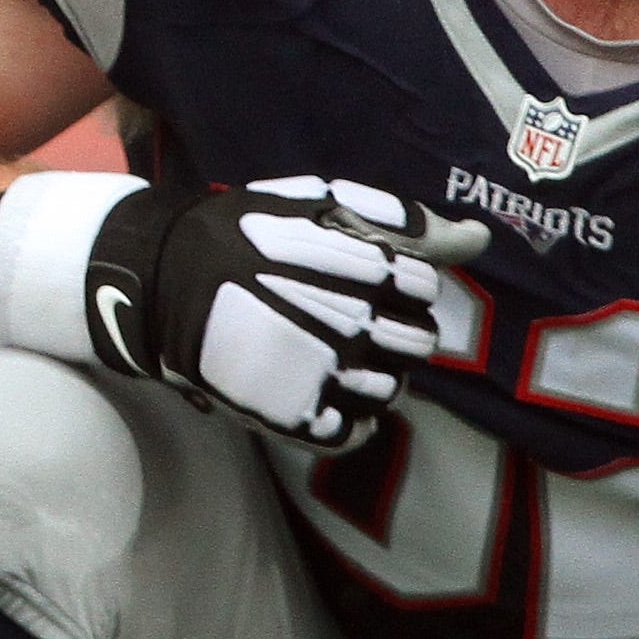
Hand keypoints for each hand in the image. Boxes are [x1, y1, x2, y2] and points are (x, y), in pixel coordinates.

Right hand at [0, 171, 476, 450]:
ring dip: (372, 373)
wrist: (159, 280)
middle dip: (391, 329)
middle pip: (418, 342)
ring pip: (392, 391)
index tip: (354, 276)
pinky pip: (354, 433)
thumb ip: (401, 221)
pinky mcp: (296, 417)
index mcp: (367, 271)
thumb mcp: (318, 205)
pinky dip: (347, 419)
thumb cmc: (243, 234)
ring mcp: (325, 376)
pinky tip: (321, 392)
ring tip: (328, 354)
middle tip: (343, 317)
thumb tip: (479, 237)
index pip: (422, 287)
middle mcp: (356, 326)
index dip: (394, 282)